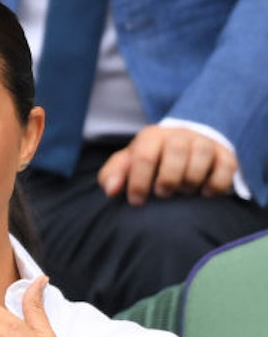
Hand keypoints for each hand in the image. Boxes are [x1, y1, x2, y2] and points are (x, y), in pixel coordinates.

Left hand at [98, 125, 235, 204]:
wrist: (181, 147)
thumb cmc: (149, 160)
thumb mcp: (127, 165)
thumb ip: (112, 175)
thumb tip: (112, 190)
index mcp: (152, 136)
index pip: (145, 156)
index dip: (139, 182)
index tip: (137, 201)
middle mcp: (179, 135)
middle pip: (176, 152)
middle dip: (168, 179)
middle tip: (162, 194)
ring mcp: (204, 143)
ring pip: (202, 157)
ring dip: (190, 180)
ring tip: (182, 191)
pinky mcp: (225, 155)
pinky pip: (225, 168)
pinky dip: (215, 185)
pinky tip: (203, 193)